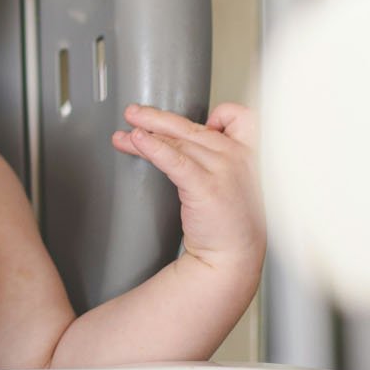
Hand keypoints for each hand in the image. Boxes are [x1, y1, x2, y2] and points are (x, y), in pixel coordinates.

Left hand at [112, 103, 263, 276]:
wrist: (234, 256)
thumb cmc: (230, 221)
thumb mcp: (232, 181)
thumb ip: (215, 157)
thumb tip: (180, 139)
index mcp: (246, 153)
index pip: (238, 116)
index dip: (217, 114)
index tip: (189, 124)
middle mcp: (236, 156)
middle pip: (191, 127)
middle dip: (155, 118)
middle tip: (132, 113)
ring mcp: (222, 170)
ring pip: (177, 141)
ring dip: (146, 134)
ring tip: (124, 134)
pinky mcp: (206, 187)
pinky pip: (175, 160)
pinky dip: (153, 148)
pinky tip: (137, 141)